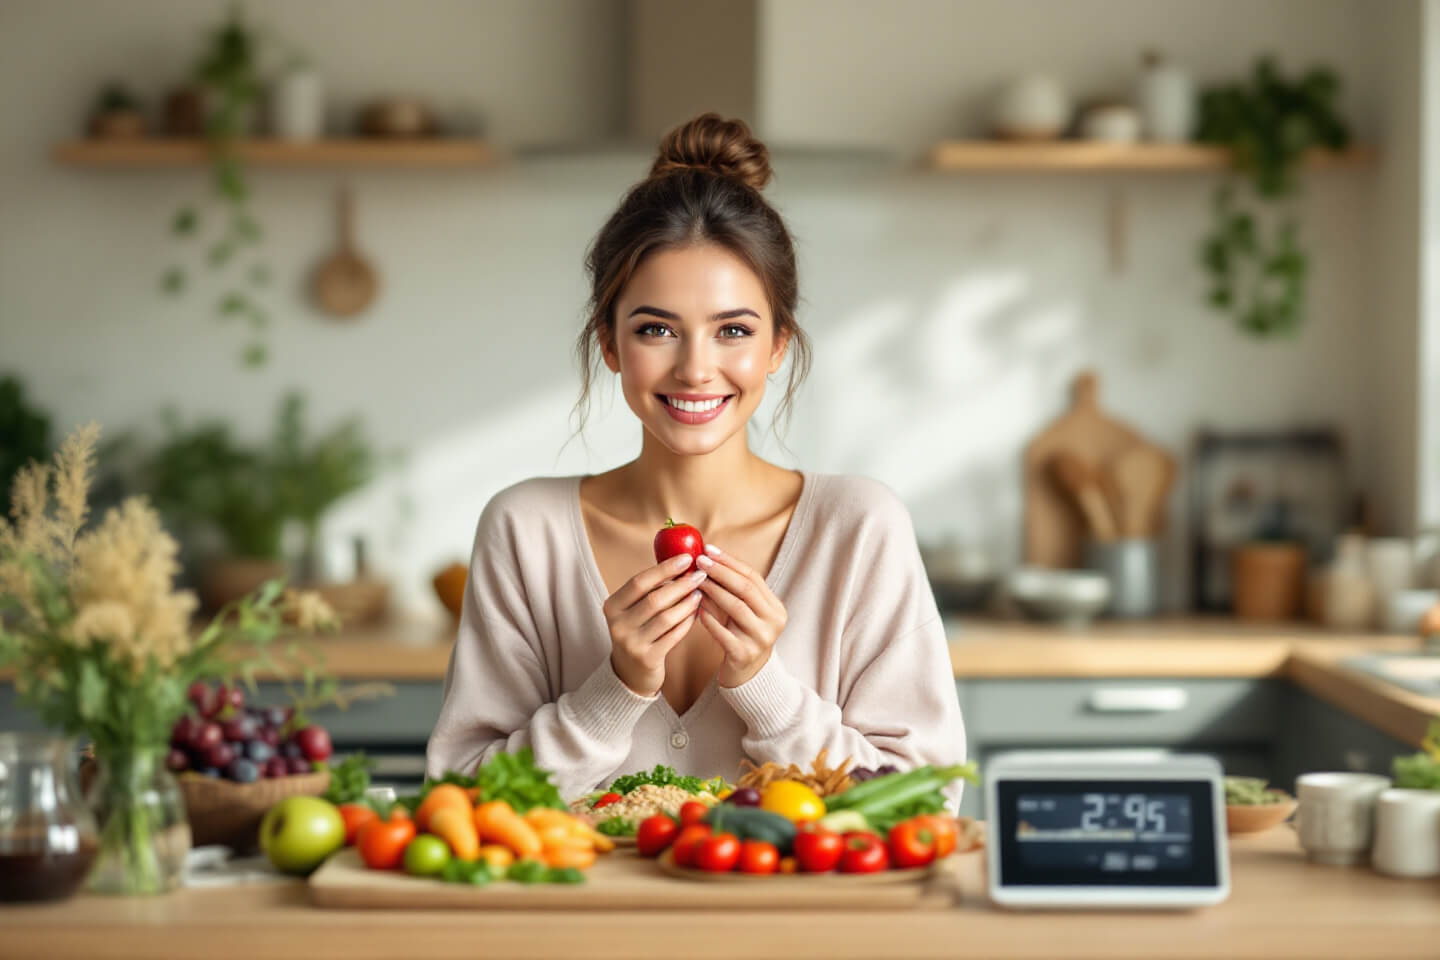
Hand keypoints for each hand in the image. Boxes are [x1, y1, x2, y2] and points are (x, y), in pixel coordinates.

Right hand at [602, 552, 705, 695]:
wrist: (630, 672)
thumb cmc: (638, 630)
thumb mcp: (633, 609)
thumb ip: (649, 588)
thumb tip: (679, 559)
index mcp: (612, 606)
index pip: (639, 582)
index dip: (665, 568)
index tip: (687, 558)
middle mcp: (618, 625)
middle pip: (654, 599)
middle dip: (681, 584)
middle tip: (700, 575)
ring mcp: (631, 643)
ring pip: (666, 618)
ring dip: (687, 603)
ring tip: (700, 593)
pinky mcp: (647, 658)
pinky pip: (674, 635)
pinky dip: (688, 621)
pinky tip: (697, 612)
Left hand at [695, 544, 787, 687]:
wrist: (747, 676)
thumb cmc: (740, 636)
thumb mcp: (742, 613)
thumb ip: (730, 590)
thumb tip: (705, 559)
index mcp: (775, 608)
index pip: (753, 577)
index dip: (730, 561)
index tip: (708, 549)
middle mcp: (773, 622)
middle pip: (746, 589)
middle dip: (721, 572)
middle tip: (699, 561)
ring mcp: (761, 639)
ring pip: (736, 607)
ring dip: (714, 591)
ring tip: (696, 581)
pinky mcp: (745, 655)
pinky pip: (724, 633)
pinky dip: (710, 620)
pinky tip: (697, 609)